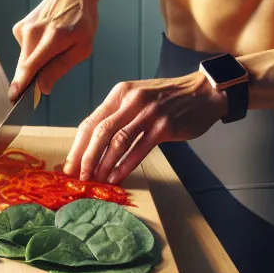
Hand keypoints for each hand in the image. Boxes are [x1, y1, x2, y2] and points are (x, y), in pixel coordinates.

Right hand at [9, 0, 96, 101]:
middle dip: (30, 79)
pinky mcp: (19, 27)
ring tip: (53, 49)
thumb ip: (60, 68)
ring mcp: (24, 28)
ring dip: (35, 63)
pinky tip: (46, 40)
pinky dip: (34, 51)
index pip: (30, 66)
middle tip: (43, 84)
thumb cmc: (82, 20)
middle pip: (24, 66)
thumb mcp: (82, 48)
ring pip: (24, 59)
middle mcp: (33, 32)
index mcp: (52, 38)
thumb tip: (43, 88)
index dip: (21, 85)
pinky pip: (24, 49)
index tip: (13, 98)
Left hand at [64, 73, 227, 185]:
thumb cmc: (169, 98)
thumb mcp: (138, 97)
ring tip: (95, 180)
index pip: (90, 121)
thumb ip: (118, 115)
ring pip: (117, 142)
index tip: (69, 165)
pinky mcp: (164, 126)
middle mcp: (131, 100)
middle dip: (85, 158)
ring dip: (103, 164)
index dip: (77, 146)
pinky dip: (125, 165)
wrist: (204, 91)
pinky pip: (139, 149)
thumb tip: (94, 144)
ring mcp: (148, 113)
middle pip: (99, 132)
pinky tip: (116, 177)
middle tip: (78, 178)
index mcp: (120, 93)